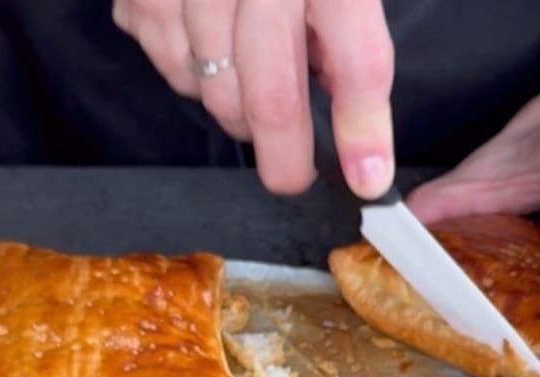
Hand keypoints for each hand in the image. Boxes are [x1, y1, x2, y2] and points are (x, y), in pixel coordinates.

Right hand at [112, 0, 394, 197]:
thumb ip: (344, 31)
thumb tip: (349, 115)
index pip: (355, 60)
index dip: (363, 130)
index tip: (366, 181)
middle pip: (272, 99)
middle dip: (287, 158)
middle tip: (294, 174)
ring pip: (217, 96)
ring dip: (240, 111)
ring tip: (251, 75)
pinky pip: (173, 71)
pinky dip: (196, 76)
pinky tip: (210, 41)